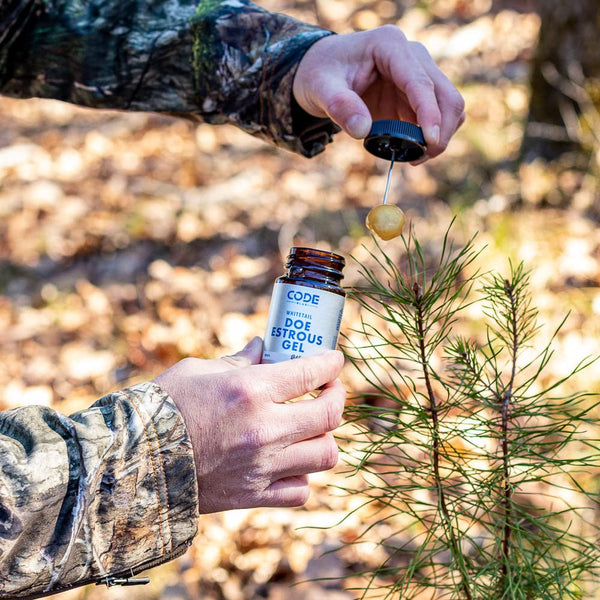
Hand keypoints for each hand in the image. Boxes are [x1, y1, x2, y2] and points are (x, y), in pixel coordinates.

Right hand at [153, 338, 345, 512]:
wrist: (133, 461)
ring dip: (324, 437)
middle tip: (331, 390)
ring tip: (312, 427)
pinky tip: (290, 461)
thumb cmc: (164, 406)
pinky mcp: (253, 496)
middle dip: (338, 396)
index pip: (311, 372)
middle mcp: (263, 429)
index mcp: (250, 390)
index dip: (331, 363)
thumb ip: (240, 359)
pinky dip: (302, 475)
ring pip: (325, 455)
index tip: (334, 360)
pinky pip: (301, 491)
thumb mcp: (201, 370)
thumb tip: (263, 346)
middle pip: (329, 415)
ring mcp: (262, 466)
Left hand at [293, 26, 465, 160]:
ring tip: (414, 157)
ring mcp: (418, 74)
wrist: (321, 72)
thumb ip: (340, 106)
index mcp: (389, 46)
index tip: (430, 141)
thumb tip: (362, 130)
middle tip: (421, 158)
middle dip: (441, 129)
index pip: (420, 82)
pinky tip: (412, 149)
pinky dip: (432, 136)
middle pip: (445, 94)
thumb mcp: (321, 89)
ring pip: (448, 106)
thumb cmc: (321, 74)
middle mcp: (411, 56)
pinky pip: (437, 116)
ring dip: (440, 135)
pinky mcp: (417, 94)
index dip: (429, 113)